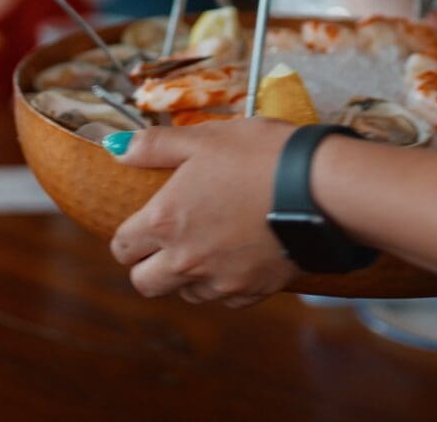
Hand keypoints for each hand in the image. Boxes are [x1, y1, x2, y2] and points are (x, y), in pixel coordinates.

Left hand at [109, 120, 296, 307]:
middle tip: (167, 242)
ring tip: (206, 245)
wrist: (319, 188)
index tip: (142, 225)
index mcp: (164, 221)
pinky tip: (238, 255)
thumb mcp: (205, 139)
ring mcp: (220, 281)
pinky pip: (225, 298)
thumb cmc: (261, 156)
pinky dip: (225, 283)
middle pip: (144, 283)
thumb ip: (155, 145)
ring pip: (184, 294)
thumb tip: (117, 147)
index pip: (122, 247)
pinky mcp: (252, 292)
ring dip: (186, 276)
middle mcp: (185, 259)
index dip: (129, 235)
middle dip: (148, 266)